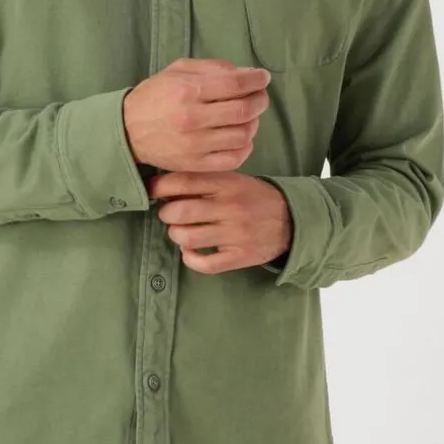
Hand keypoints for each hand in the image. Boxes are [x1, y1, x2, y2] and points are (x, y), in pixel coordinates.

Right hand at [123, 58, 271, 173]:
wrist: (128, 130)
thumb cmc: (155, 95)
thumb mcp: (178, 70)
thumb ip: (213, 67)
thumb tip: (246, 73)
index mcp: (188, 90)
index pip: (236, 84)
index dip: (256, 80)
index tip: (263, 77)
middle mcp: (193, 118)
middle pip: (244, 110)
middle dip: (260, 100)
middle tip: (260, 96)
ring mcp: (195, 145)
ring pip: (243, 135)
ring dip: (254, 123)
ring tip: (249, 116)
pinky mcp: (196, 164)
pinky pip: (234, 158)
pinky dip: (245, 146)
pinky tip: (240, 136)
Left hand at [145, 171, 292, 274]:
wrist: (291, 219)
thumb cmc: (252, 197)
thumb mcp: (232, 179)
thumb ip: (203, 181)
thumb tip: (163, 187)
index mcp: (227, 184)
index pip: (184, 182)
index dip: (160, 187)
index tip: (152, 191)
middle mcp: (230, 207)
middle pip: (180, 212)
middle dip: (166, 213)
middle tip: (169, 214)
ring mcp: (236, 233)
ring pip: (188, 238)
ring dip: (176, 235)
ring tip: (180, 231)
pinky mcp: (240, 256)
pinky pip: (205, 264)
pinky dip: (190, 259)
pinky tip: (191, 252)